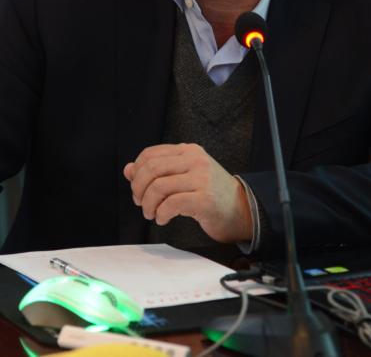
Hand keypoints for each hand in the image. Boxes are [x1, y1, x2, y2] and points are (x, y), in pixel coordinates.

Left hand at [123, 143, 252, 242]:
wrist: (241, 210)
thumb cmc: (210, 194)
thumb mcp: (183, 176)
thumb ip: (157, 171)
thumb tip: (129, 169)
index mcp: (189, 151)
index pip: (151, 154)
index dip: (137, 172)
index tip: (137, 188)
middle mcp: (195, 160)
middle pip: (151, 169)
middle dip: (138, 189)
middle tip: (140, 202)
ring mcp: (201, 178)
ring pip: (158, 187)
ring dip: (148, 205)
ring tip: (152, 213)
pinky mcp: (204, 198)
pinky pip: (170, 204)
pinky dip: (161, 214)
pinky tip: (163, 218)